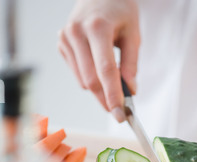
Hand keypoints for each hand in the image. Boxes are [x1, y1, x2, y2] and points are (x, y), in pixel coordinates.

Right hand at [58, 0, 139, 121]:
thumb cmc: (118, 11)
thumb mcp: (132, 33)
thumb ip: (131, 63)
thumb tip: (130, 90)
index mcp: (97, 27)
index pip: (105, 70)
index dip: (113, 95)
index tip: (120, 114)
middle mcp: (76, 32)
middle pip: (91, 80)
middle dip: (106, 100)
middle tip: (119, 113)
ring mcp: (66, 38)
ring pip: (83, 81)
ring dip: (99, 91)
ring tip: (112, 85)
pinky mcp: (61, 45)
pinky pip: (77, 75)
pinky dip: (90, 79)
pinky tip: (97, 67)